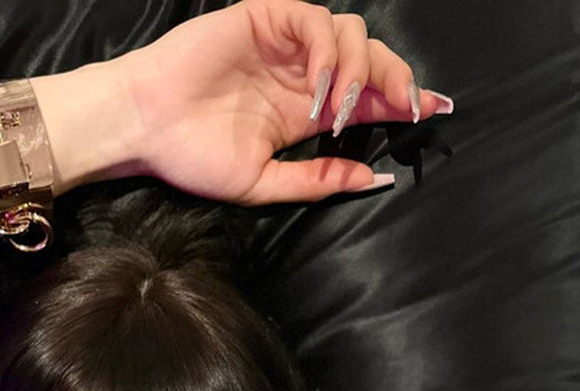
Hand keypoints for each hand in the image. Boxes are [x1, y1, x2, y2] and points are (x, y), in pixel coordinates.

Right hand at [118, 0, 448, 202]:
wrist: (145, 126)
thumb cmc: (191, 157)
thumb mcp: (261, 183)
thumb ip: (316, 181)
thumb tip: (372, 180)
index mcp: (304, 113)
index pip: (367, 99)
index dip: (403, 100)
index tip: (435, 111)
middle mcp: (302, 75)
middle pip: (372, 60)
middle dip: (397, 80)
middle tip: (408, 106)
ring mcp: (285, 44)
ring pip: (353, 34)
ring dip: (361, 70)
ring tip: (340, 110)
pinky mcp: (266, 18)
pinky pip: (316, 18)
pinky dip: (330, 49)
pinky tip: (322, 85)